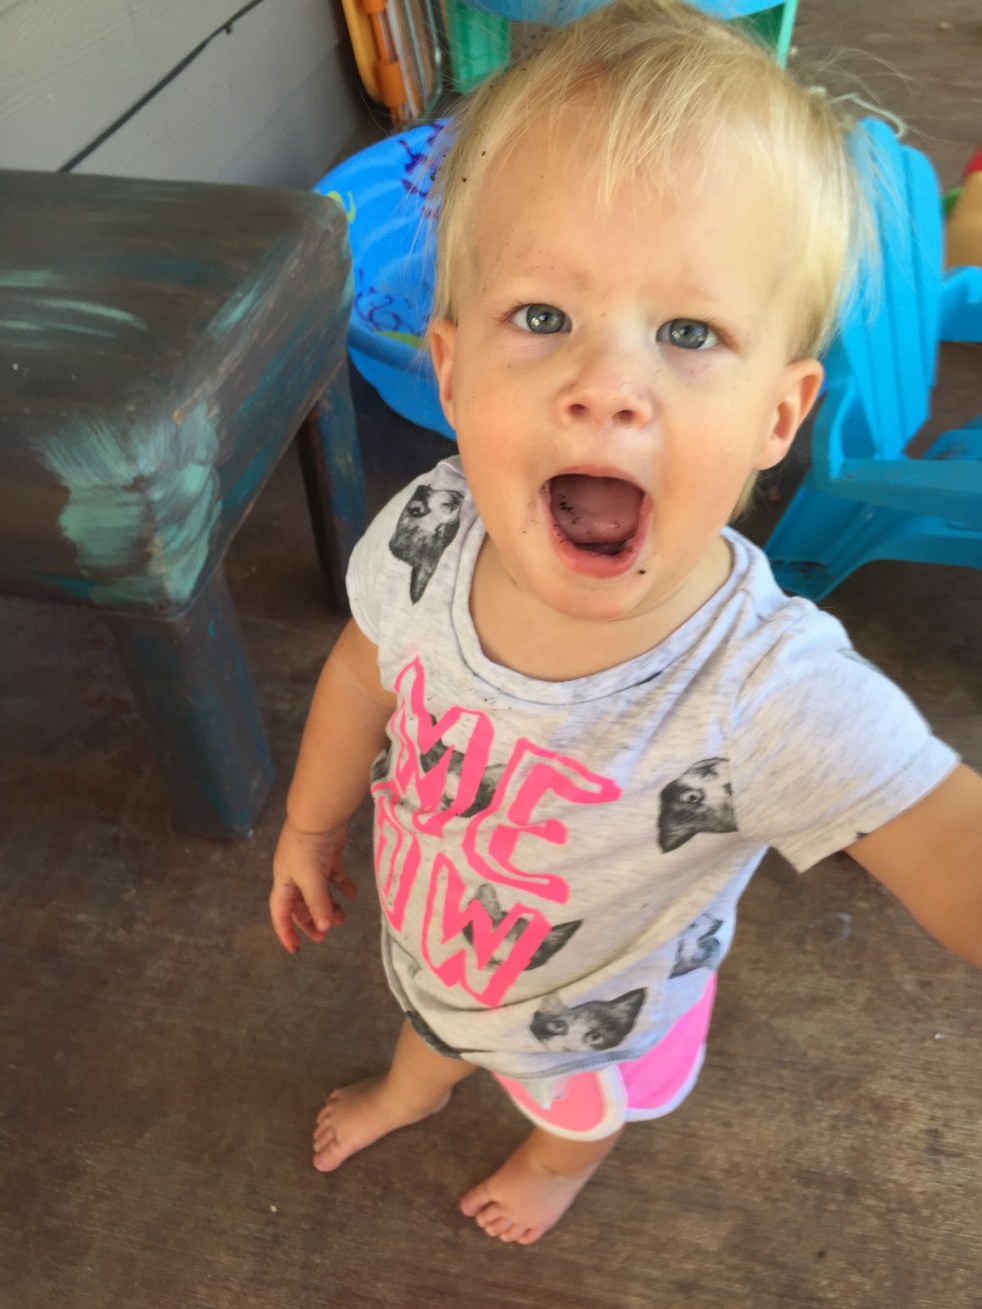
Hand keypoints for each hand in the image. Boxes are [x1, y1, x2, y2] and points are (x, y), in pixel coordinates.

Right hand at [269, 818, 357, 952]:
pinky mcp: (327, 855)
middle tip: (326, 935)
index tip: (296, 949)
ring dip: (329, 905)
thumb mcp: (310, 879)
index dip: (286, 932)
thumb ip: (317, 904)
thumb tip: (324, 927)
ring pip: (318, 892)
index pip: (280, 913)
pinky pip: (333, 875)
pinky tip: (352, 894)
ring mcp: (311, 865)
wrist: (319, 815)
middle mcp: (295, 875)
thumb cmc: (307, 848)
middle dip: (312, 921)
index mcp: (284, 883)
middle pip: (300, 905)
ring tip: (343, 916)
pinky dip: (342, 885)